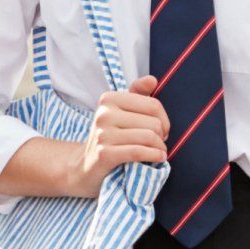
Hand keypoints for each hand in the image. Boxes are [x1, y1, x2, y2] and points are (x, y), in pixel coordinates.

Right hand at [67, 75, 169, 196]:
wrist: (85, 168)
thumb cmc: (110, 137)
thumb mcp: (121, 112)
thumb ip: (137, 94)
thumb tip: (152, 80)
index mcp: (109, 99)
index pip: (153, 104)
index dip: (164, 119)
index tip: (162, 129)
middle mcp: (104, 114)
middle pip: (153, 122)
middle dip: (162, 136)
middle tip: (159, 143)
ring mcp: (102, 134)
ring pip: (148, 137)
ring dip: (160, 148)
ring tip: (159, 152)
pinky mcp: (104, 154)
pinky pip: (138, 151)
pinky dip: (154, 156)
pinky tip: (158, 158)